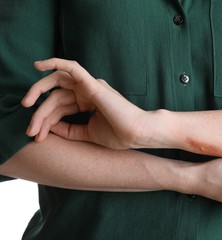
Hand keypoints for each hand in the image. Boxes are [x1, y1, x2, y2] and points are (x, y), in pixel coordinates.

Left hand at [22, 58, 153, 148]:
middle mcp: (87, 92)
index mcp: (87, 102)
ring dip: (38, 92)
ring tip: (27, 105)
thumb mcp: (88, 134)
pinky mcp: (93, 84)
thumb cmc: (119, 134)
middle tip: (30, 130)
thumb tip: (49, 126)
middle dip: (39, 112)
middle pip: (55, 96)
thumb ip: (70, 130)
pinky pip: (71, 67)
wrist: (137, 134)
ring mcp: (90, 86)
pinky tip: (39, 65)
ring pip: (57, 82)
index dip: (45, 120)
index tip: (37, 137)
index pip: (59, 106)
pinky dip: (55, 62)